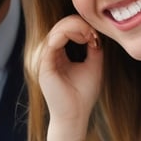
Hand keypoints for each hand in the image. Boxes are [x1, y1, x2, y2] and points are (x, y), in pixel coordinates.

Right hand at [37, 15, 101, 134]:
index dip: (81, 26)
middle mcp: (49, 55)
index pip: (65, 30)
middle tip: (93, 33)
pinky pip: (51, 42)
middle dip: (78, 24)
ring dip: (74, 27)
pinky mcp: (43, 65)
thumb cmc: (83, 95)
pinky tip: (81, 38)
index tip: (95, 34)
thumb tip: (96, 32)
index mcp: (58, 55)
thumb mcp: (93, 66)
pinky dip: (66, 34)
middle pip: (60, 27)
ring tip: (88, 35)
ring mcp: (44, 59)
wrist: (75, 116)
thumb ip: (93, 48)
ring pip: (56, 31)